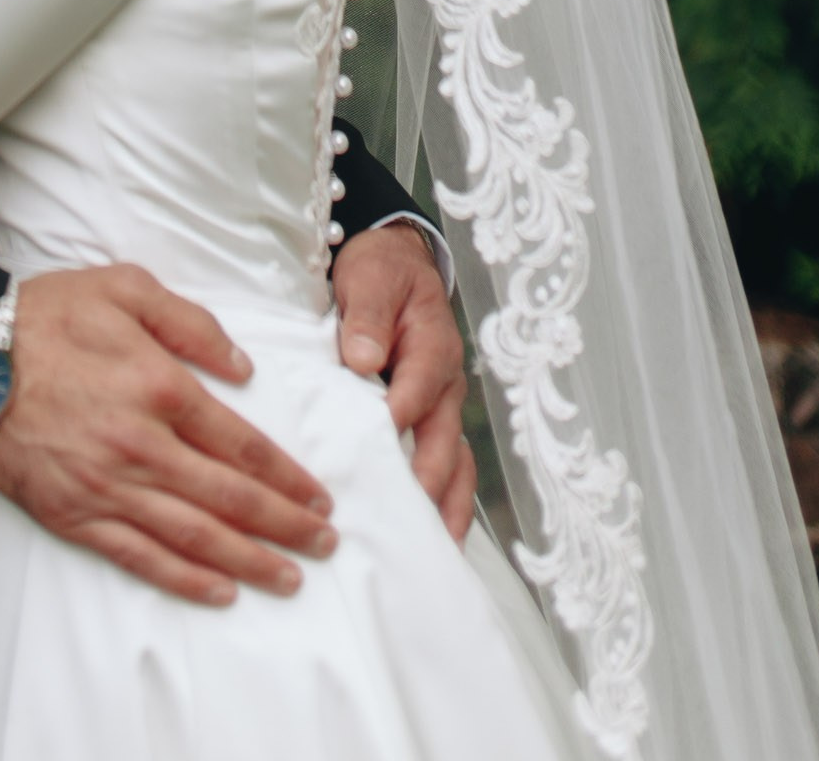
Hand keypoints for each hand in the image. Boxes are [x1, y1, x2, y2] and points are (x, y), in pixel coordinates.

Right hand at [0, 264, 337, 606]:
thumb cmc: (47, 317)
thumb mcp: (124, 288)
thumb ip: (191, 323)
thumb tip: (243, 367)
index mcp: (161, 387)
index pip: (242, 445)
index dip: (286, 477)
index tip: (319, 497)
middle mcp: (143, 446)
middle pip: (230, 499)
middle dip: (285, 525)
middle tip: (324, 544)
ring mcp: (109, 487)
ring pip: (195, 537)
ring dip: (250, 560)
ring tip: (290, 576)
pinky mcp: (76, 516)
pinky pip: (141, 557)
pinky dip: (186, 580)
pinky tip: (220, 591)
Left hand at [332, 223, 475, 540]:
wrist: (398, 262)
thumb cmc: (380, 272)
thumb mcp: (369, 279)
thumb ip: (366, 317)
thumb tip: (363, 359)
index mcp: (431, 347)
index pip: (417, 391)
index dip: (399, 421)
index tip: (377, 455)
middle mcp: (445, 385)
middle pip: (445, 443)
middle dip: (430, 486)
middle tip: (409, 529)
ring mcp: (443, 407)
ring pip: (455, 465)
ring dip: (448, 509)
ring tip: (435, 556)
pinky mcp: (433, 421)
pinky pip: (446, 467)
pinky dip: (444, 503)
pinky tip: (432, 539)